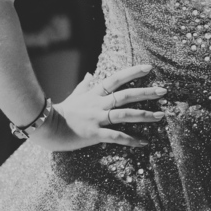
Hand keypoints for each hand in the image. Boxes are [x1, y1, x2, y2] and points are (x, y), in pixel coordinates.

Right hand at [28, 64, 165, 151]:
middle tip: (164, 91)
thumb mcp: (74, 96)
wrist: (46, 126)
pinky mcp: (94, 134)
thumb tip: (90, 74)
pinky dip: (131, 139)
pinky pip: (116, 137)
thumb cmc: (61, 112)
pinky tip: (144, 142)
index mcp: (95, 94)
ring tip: (161, 116)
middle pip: (125, 95)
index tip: (149, 68)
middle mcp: (98, 104)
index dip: (133, 72)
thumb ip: (84, 86)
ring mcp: (97, 119)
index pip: (116, 79)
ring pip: (124, 115)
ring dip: (144, 115)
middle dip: (146, 92)